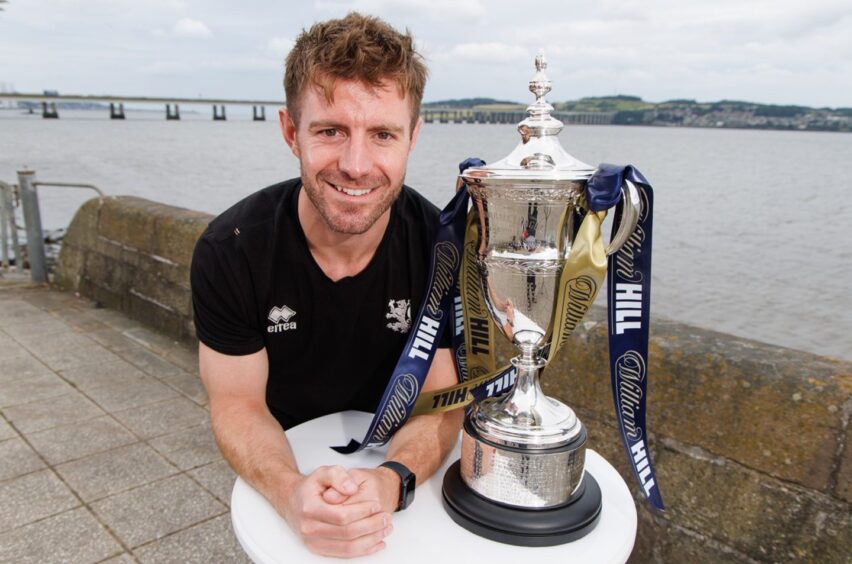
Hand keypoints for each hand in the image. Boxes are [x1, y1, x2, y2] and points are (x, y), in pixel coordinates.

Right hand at [277, 465, 391, 557]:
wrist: (292, 501)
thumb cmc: (310, 488)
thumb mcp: (323, 472)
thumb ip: (338, 476)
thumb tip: (352, 488)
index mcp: (310, 509)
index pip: (341, 515)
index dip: (362, 511)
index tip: (376, 505)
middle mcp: (309, 528)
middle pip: (347, 533)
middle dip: (371, 526)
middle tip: (386, 518)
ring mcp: (312, 542)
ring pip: (347, 547)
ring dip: (371, 540)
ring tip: (385, 529)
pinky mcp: (318, 549)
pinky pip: (344, 554)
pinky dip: (363, 550)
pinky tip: (377, 543)